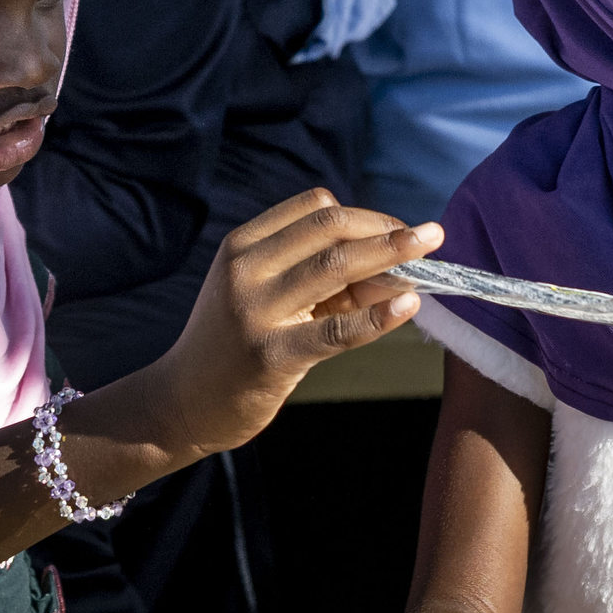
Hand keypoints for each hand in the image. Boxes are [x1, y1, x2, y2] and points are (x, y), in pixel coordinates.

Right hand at [137, 192, 429, 457]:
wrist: (183, 403)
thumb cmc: (234, 344)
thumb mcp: (264, 296)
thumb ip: (319, 278)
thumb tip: (396, 266)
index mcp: (243, 245)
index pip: (314, 208)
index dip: (364, 215)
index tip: (396, 231)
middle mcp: (245, 269)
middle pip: (329, 229)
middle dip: (386, 229)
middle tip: (430, 236)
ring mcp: (255, 311)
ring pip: (335, 268)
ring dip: (391, 259)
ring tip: (429, 259)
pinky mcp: (270, 355)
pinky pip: (335, 330)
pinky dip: (378, 316)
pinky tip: (409, 306)